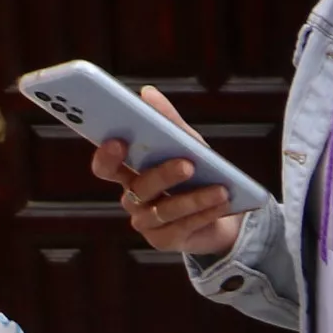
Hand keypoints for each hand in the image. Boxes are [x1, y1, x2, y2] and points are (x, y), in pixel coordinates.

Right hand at [98, 87, 244, 256]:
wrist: (227, 213)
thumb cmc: (199, 173)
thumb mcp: (189, 144)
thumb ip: (169, 122)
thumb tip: (147, 92)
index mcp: (129, 173)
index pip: (106, 167)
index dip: (107, 156)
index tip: (118, 140)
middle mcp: (132, 198)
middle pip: (139, 187)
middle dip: (163, 175)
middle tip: (187, 164)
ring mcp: (146, 222)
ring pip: (165, 210)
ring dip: (194, 198)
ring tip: (221, 189)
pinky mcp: (165, 240)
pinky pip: (183, 227)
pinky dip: (205, 213)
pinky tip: (223, 203)